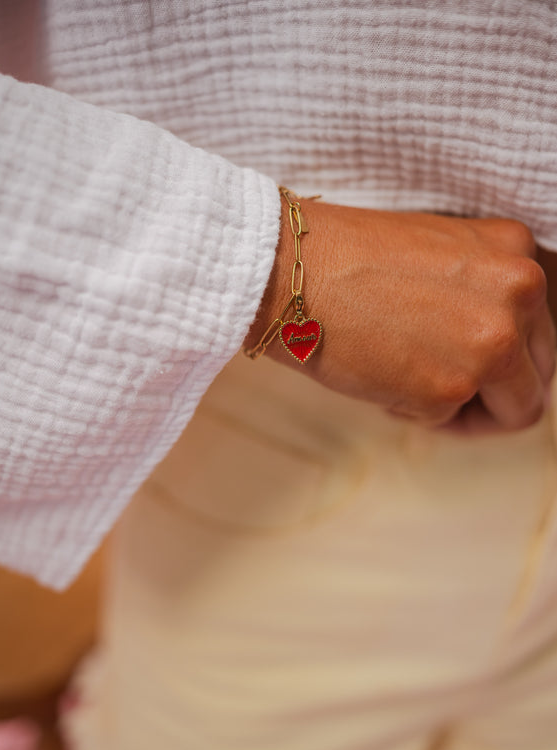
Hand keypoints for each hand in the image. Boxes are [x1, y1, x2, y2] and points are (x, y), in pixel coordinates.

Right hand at [246, 198, 554, 432]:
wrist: (292, 271)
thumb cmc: (348, 260)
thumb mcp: (442, 255)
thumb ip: (484, 293)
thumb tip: (500, 350)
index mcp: (517, 252)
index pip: (541, 329)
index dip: (503, 355)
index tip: (464, 361)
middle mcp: (520, 293)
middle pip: (538, 374)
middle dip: (492, 391)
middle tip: (441, 388)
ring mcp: (490, 342)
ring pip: (516, 411)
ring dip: (468, 413)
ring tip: (414, 390)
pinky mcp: (450, 387)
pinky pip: (453, 423)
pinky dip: (419, 413)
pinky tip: (382, 382)